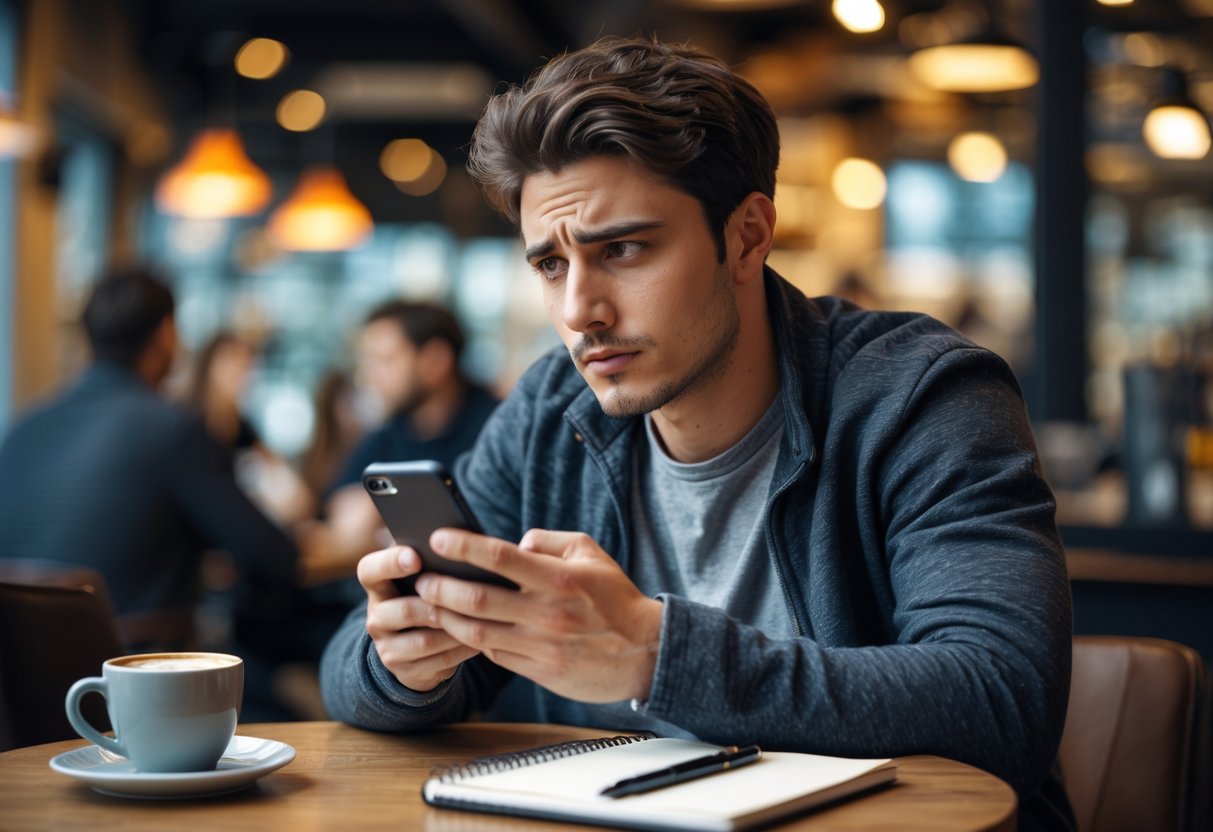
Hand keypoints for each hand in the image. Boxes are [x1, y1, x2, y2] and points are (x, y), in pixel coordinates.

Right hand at [356, 545, 481, 691]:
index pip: (370, 570)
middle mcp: (377, 617)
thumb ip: (431, 561)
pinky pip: (438, 662)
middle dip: (435, 605)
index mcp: (378, 586)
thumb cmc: (427, 596)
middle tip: (462, 595)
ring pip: (424, 641)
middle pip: (402, 610)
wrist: (415, 648)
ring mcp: (388, 647)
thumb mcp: (421, 577)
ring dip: (455, 630)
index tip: (417, 557)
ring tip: (482, 619)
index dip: (390, 563)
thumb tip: (463, 540)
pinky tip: (482, 640)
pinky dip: (462, 650)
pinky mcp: (405, 672)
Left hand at [415, 528, 662, 702]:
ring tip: (427, 604)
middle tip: (421, 577)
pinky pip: (493, 653)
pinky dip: (470, 640)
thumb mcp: (590, 554)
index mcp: (558, 578)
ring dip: (446, 617)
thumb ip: (549, 541)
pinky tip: (457, 627)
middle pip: (477, 598)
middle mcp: (547, 612)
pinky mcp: (539, 670)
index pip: (500, 557)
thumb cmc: (615, 598)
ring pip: (477, 631)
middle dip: (441, 586)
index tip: (438, 537)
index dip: (464, 546)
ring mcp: (541, 645)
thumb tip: (515, 542)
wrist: (644, 652)